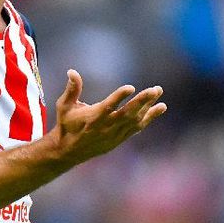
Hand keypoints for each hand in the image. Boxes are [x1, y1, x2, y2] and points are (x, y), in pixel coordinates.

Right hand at [52, 69, 166, 164]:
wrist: (69, 151)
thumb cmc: (66, 124)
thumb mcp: (64, 106)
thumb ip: (71, 89)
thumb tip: (71, 71)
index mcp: (92, 118)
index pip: (107, 107)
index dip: (119, 97)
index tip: (130, 87)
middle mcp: (105, 127)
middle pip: (126, 114)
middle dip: (141, 101)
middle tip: (154, 90)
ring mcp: (114, 134)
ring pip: (134, 120)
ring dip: (148, 107)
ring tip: (158, 92)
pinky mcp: (119, 139)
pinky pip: (137, 128)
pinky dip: (148, 118)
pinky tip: (159, 108)